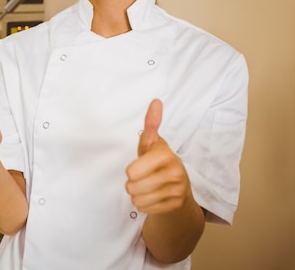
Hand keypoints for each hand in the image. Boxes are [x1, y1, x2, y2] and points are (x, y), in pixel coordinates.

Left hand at [125, 99, 192, 213]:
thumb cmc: (159, 162)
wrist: (179, 188)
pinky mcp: (175, 206)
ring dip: (138, 195)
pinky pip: (145, 209)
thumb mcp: (152, 143)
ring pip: (137, 199)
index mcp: (166, 155)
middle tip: (145, 178)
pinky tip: (155, 197)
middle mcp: (175, 173)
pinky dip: (146, 205)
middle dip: (133, 184)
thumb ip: (151, 124)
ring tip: (149, 187)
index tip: (141, 166)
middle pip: (132, 187)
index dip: (132, 170)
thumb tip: (156, 101)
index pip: (132, 172)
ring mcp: (177, 191)